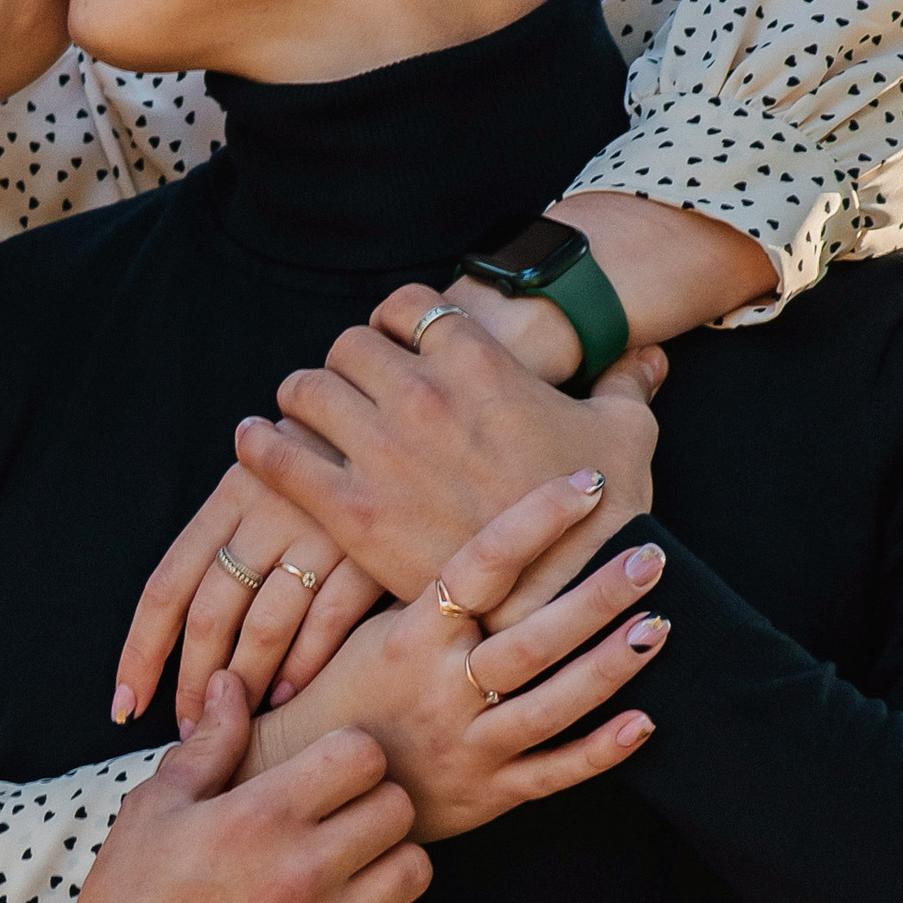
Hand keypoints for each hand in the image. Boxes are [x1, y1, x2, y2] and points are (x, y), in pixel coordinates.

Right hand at [18, 669, 434, 902]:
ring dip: (389, 866)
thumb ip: (208, 744)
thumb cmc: (127, 902)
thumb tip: (234, 682)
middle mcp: (302, 871)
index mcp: (259, 816)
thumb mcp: (154, 809)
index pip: (361, 754)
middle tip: (340, 823)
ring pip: (415, 871)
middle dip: (372, 806)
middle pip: (397, 807)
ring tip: (353, 873)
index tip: (326, 776)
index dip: (347, 756)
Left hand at [112, 471, 383, 736]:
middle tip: (188, 729)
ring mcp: (318, 529)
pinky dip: (304, 663)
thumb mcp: (274, 482)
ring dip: (246, 683)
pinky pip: (326, 620)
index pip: (167, 585)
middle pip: (210, 613)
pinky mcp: (370, 550)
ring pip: (264, 625)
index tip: (127, 702)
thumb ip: (235, 540)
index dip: (142, 651)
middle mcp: (266, 508)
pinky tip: (290, 694)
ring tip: (238, 720)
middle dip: (194, 682)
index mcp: (231, 492)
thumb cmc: (333, 469)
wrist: (416, 432)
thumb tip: (189, 632)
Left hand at [234, 292, 664, 614]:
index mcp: (479, 360)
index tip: (395, 350)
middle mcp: (422, 392)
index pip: (407, 306)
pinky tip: (255, 441)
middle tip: (349, 390)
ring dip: (303, 399)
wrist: (569, 595)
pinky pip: (279, 456)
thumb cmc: (602, 514)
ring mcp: (382, 450)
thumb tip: (648, 358)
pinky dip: (260, 444)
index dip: (395, 325)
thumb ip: (627, 384)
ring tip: (303, 416)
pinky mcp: (352, 509)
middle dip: (347, 364)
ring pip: (307, 389)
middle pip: (348, 345)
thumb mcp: (628, 433)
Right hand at [243, 479, 665, 841]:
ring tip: (660, 625)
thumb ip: (431, 580)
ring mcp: (468, 745)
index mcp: (412, 636)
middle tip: (651, 553)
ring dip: (610, 665)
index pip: (482, 565)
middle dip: (595, 594)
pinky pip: (552, 774)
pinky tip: (646, 722)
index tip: (589, 483)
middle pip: (531, 638)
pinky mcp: (487, 794)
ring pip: (551, 705)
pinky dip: (601, 751)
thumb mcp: (373, 625)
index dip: (537, 521)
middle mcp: (441, 689)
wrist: (312, 786)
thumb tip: (468, 486)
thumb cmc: (349, 687)